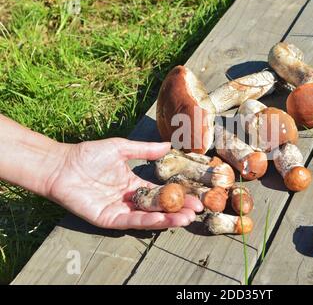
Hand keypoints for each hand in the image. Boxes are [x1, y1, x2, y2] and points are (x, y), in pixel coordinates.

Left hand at [47, 138, 202, 229]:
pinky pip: (131, 221)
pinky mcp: (109, 219)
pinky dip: (147, 220)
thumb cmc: (88, 155)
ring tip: (185, 218)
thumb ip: (145, 150)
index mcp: (133, 184)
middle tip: (196, 210)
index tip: (195, 195)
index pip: (160, 192)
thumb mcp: (122, 148)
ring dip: (167, 218)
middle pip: (158, 207)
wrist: (62, 165)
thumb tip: (168, 145)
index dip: (177, 194)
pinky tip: (163, 219)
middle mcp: (129, 199)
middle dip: (178, 209)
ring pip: (148, 217)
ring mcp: (120, 210)